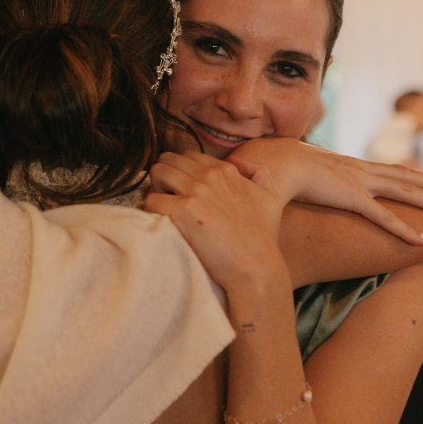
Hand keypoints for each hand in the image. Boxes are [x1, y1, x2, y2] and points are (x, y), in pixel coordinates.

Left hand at [143, 150, 291, 301]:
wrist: (256, 267)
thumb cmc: (262, 238)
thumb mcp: (271, 198)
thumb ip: (259, 174)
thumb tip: (238, 161)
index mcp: (226, 170)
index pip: (189, 156)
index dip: (182, 171)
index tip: (183, 190)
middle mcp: (210, 176)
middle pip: (168, 160)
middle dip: (165, 177)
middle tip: (169, 199)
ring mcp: (196, 192)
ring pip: (157, 173)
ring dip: (156, 190)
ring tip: (164, 210)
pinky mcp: (183, 211)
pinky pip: (151, 200)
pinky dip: (151, 212)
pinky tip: (162, 224)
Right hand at [226, 138, 422, 244]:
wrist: (271, 161)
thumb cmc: (276, 167)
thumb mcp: (295, 174)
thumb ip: (304, 182)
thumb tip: (293, 190)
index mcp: (347, 166)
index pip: (386, 170)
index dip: (409, 175)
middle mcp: (359, 170)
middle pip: (405, 176)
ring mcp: (359, 183)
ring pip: (406, 192)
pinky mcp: (352, 199)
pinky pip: (384, 218)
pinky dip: (405, 230)